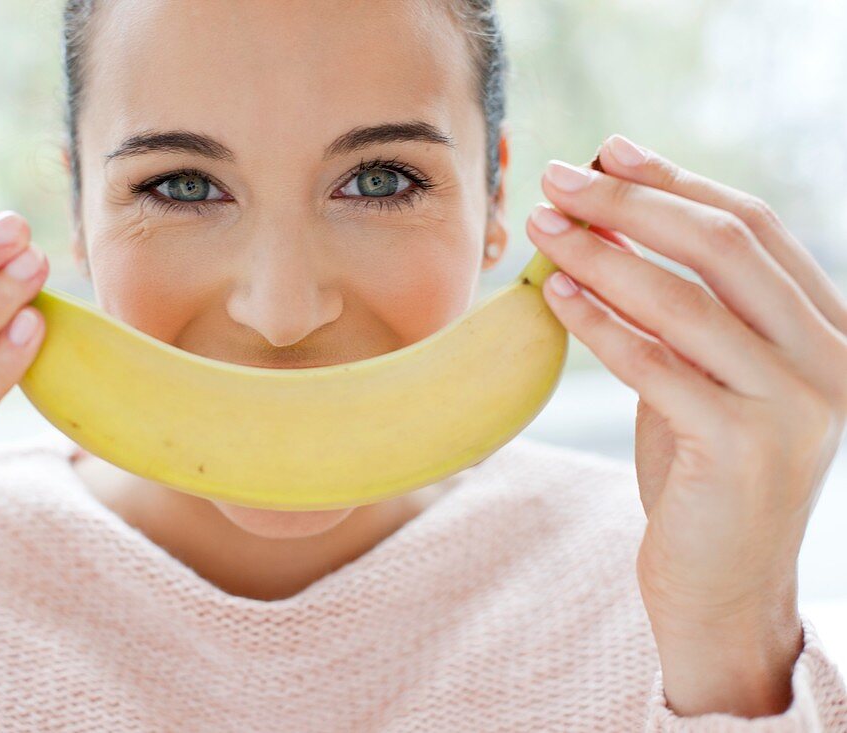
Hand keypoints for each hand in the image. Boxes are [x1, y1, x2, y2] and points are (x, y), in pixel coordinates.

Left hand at [525, 136, 846, 714]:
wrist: (723, 587)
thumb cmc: (704, 474)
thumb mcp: (704, 377)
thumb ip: (681, 311)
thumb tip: (611, 219)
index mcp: (826, 332)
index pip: (753, 228)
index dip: (676, 183)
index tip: (608, 151)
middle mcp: (827, 361)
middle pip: (723, 247)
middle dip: (632, 202)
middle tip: (558, 178)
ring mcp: (793, 406)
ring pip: (686, 301)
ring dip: (603, 253)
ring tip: (542, 227)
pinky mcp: (742, 448)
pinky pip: (657, 366)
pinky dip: (600, 323)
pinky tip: (553, 295)